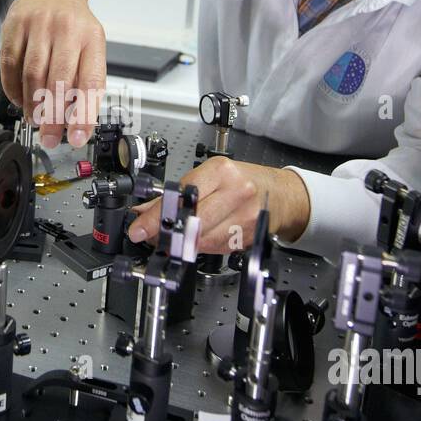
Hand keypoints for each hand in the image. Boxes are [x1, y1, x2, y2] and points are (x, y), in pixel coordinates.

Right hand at [0, 0, 104, 149]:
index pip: (90, 82)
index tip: (77, 138)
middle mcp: (67, 29)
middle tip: (49, 138)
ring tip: (34, 120)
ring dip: (32, 105)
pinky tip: (19, 99)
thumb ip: (86, 80)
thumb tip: (77, 122)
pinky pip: (10, 63)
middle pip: (58, 81)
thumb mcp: (91, 46)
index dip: (83, 115)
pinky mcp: (15, 25)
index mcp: (92, 38)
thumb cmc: (74, 24)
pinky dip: (13, 88)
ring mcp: (39, 25)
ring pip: (32, 74)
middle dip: (53, 117)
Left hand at [127, 157, 311, 253]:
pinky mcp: (247, 237)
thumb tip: (143, 210)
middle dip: (167, 232)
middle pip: (193, 221)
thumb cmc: (244, 181)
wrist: (280, 195)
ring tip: (173, 237)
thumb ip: (176, 193)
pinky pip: (215, 248)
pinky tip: (198, 239)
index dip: (158, 215)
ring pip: (203, 239)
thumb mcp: (210, 175)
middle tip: (150, 236)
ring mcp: (244, 217)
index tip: (140, 228)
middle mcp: (236, 192)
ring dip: (182, 242)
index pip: (183, 195)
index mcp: (221, 172)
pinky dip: (201, 246)